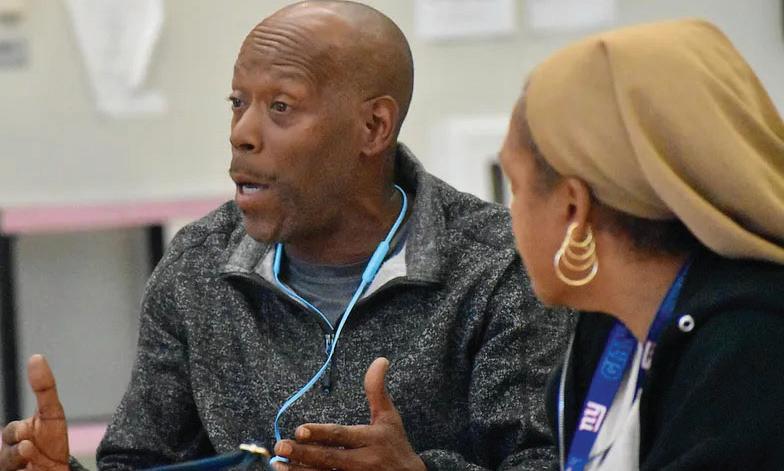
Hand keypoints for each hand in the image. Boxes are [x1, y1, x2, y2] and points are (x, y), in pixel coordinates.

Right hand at [0, 355, 68, 470]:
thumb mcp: (52, 414)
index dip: (20, 431)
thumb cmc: (52, 441)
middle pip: (6, 451)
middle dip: (22, 449)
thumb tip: (35, 357)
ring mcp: (10, 467)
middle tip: (33, 446)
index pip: (11, 432)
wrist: (57, 470)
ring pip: (7, 464)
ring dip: (25, 462)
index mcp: (15, 435)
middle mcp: (8, 453)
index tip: (30, 431)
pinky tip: (35, 470)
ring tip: (36, 462)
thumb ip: (44, 388)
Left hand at [273, 357, 425, 470]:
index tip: (300, 429)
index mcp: (372, 439)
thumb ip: (377, 391)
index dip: (321, 433)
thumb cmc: (395, 444)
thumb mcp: (389, 417)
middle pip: (329, 458)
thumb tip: (380, 360)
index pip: (342, 436)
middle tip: (281, 445)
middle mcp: (363, 462)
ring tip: (278, 463)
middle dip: (303, 453)